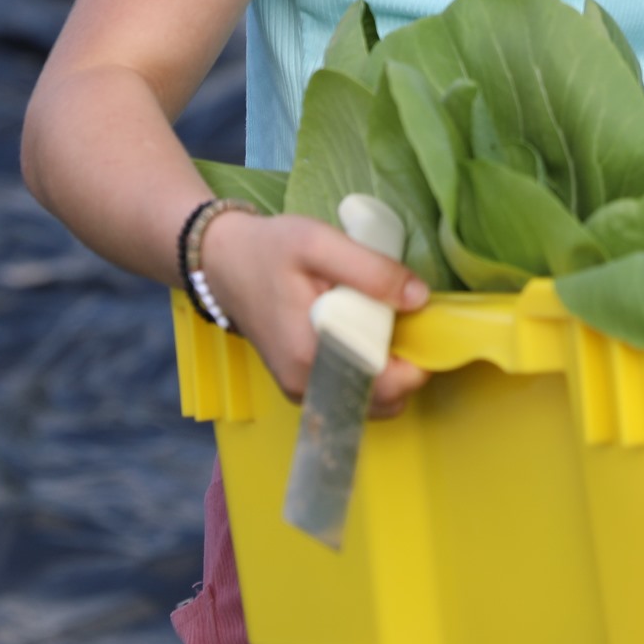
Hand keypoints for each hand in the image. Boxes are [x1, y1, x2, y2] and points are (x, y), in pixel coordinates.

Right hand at [198, 210, 431, 417]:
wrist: (222, 261)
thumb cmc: (268, 249)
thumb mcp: (318, 241)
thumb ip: (370, 269)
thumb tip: (419, 299)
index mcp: (312, 355)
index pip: (388, 385)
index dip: (418, 359)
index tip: (421, 323)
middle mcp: (306, 385)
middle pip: (385, 399)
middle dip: (407, 366)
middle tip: (402, 319)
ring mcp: (301, 390)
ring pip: (370, 402)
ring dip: (390, 372)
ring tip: (383, 325)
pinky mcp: (300, 386)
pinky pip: (351, 394)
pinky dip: (369, 374)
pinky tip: (365, 336)